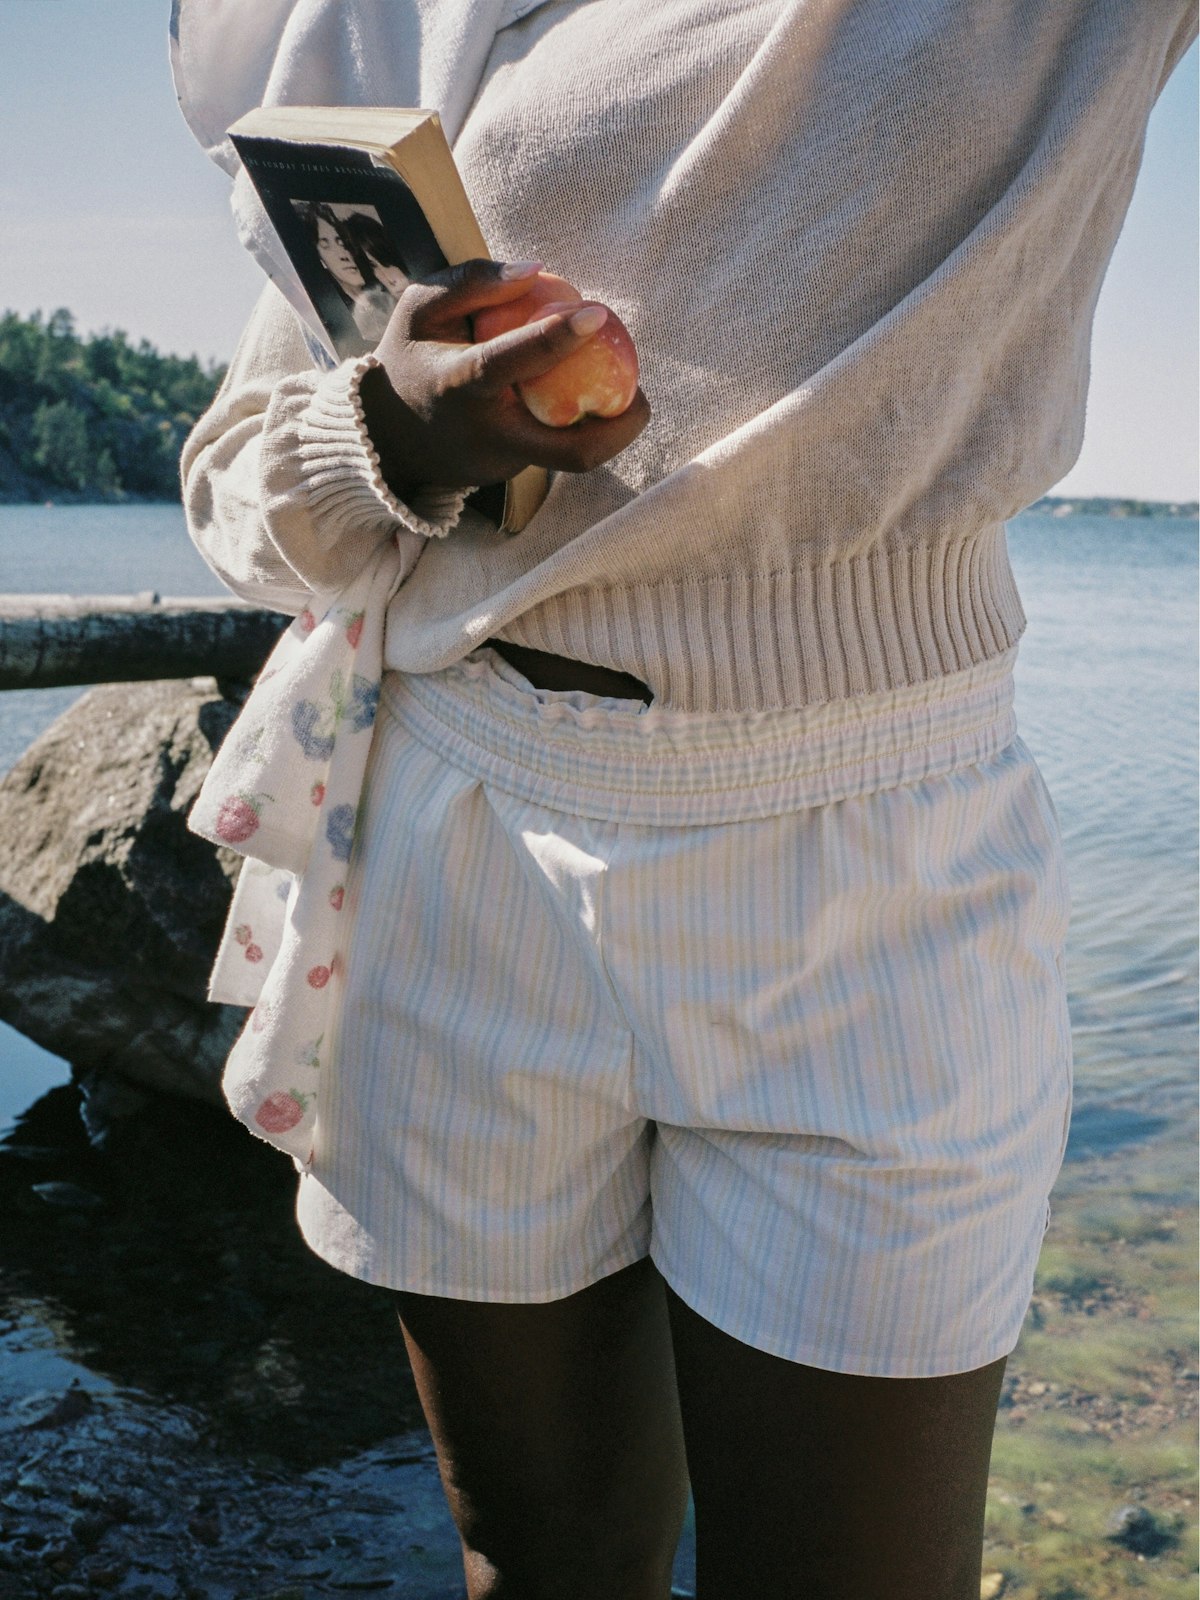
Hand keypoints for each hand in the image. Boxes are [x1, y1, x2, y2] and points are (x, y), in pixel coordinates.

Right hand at [358, 258, 650, 499]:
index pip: (511, 362)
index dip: (556, 339)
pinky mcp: (510, 475)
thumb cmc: (412, 358)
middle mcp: (486, 434)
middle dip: (617, 430)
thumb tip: (538, 271)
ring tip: (627, 395)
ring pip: (570, 458)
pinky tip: (594, 400)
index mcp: (459, 384)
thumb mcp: (421, 308)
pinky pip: (556, 450)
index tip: (597, 312)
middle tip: (643, 396)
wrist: (389, 435)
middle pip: (568, 453)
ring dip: (608, 430)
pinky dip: (581, 426)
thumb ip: (472, 281)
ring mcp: (502, 463)